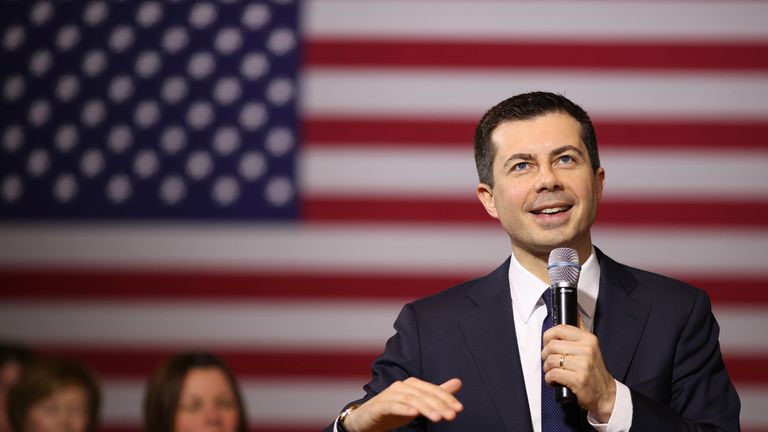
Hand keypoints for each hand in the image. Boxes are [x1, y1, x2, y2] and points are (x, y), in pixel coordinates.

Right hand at [343, 377, 462, 431]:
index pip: (432, 390)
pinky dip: (403, 409)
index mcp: (411, 384)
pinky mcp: (379, 406)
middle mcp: (401, 386)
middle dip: (439, 405)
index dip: (447, 398)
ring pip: (411, 400)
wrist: (366, 419)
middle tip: (452, 416)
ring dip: (425, 408)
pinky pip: (393, 405)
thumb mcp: (418, 404)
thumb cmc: (394, 410)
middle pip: (423, 394)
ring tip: (438, 418)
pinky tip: (413, 414)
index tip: (459, 409)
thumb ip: (436, 394)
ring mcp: (389, 395)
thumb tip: (458, 382)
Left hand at [541, 323, 615, 421]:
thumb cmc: (593, 371)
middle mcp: (587, 350)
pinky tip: (555, 380)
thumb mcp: (590, 347)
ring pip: (551, 360)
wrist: (605, 393)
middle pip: (552, 345)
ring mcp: (583, 365)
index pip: (560, 329)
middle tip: (550, 361)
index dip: (548, 336)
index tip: (547, 343)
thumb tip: (574, 313)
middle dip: (545, 355)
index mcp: (588, 339)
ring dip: (547, 368)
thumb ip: (579, 332)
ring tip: (553, 371)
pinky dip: (549, 379)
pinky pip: (553, 374)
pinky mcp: (578, 379)